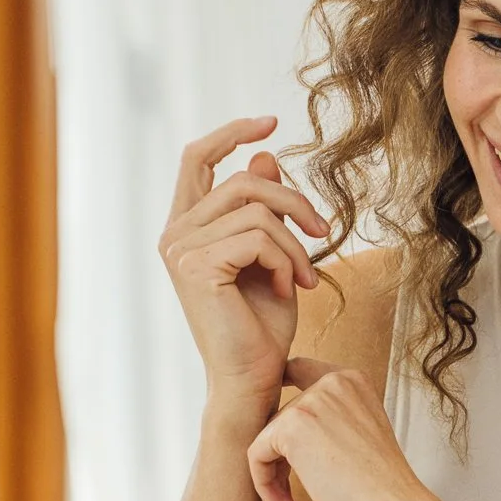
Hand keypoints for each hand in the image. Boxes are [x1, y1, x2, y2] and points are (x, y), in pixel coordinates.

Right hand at [159, 117, 330, 413]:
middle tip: (325, 231)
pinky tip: (289, 291)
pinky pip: (259, 237)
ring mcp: (181, 249)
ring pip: (257, 210)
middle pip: (243, 181)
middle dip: (294, 201)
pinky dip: (287, 261)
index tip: (271, 122)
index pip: (198, 158)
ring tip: (304, 278)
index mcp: (187, 227)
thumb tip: (264, 158)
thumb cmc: (262, 325)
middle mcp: (175, 234)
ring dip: (296, 243)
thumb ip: (264, 209)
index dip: (232, 133)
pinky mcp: (196, 266)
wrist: (253, 378)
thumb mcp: (272, 255)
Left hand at [247, 358, 463, 500]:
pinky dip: (266, 488)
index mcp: (353, 382)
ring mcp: (312, 401)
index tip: (272, 423)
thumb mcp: (361, 437)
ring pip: (267, 441)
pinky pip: (257, 457)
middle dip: (282, 462)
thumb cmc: (383, 489)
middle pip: (281, 418)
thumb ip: (331, 422)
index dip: (281, 396)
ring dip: (273, 481)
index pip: (300, 372)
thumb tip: (283, 429)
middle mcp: (333, 383)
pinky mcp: (291, 427)